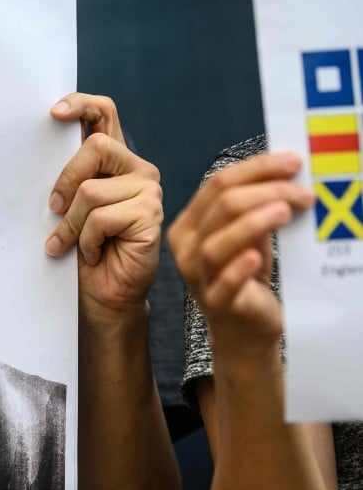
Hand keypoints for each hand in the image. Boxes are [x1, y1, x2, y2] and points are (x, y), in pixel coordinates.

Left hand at [44, 93, 162, 319]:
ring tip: (70, 245)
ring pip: (91, 191)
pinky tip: (93, 254)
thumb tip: (36, 149)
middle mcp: (137, 169)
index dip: (81, 105)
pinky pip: (102, 218)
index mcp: (114, 160)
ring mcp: (149, 191)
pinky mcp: (151, 216)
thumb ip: (64, 178)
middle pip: (96, 147)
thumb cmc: (79, 250)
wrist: (100, 295)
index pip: (104, 113)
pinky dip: (85, 241)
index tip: (53, 112)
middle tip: (52, 211)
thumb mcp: (65, 207)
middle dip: (65, 181)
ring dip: (71, 224)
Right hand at [167, 152, 312, 362]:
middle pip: (221, 206)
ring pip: (217, 242)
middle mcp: (186, 247)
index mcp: (190, 223)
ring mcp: (198, 275)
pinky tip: (257, 257)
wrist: (244, 328)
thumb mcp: (249, 236)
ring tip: (286, 211)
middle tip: (303, 192)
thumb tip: (287, 170)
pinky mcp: (218, 303)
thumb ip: (256, 207)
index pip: (218, 183)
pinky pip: (223, 283)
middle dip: (266, 190)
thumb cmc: (248, 276)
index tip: (293, 162)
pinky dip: (239, 268)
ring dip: (254, 222)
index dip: (257, 168)